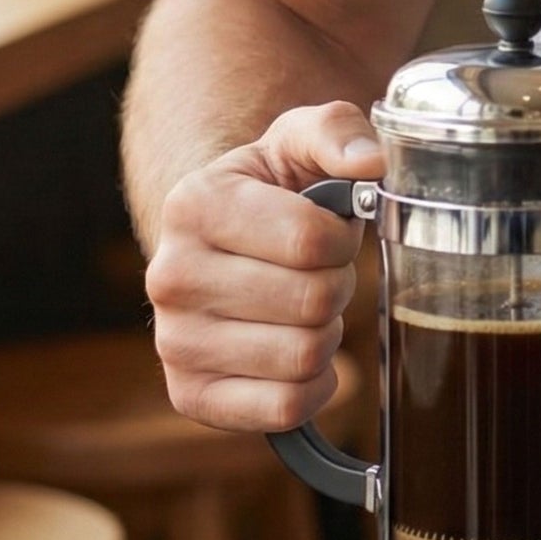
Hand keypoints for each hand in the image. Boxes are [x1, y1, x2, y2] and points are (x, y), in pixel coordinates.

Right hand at [146, 102, 378, 431]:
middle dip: (338, 285)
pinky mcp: (190, 396)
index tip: (331, 229)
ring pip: (303, 357)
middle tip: (320, 271)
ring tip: (303, 306)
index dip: (343, 238)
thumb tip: (370, 164)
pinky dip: (314, 386)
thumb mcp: (301, 139)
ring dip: (326, 332)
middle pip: (312, 302)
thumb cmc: (275, 187)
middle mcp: (169, 277)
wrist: (225, 241)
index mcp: (193, 205)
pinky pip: (285, 408)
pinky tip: (300, 353)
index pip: (310, 241)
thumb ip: (340, 131)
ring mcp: (173, 342)